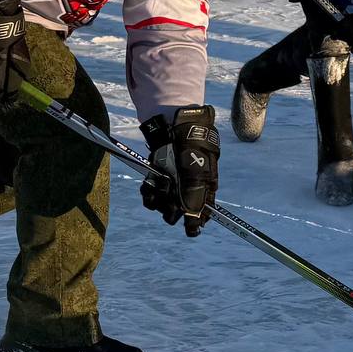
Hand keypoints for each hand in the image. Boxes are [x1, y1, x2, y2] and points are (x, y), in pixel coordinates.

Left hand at [140, 105, 219, 236]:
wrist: (175, 126)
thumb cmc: (193, 148)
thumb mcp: (197, 173)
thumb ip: (195, 198)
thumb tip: (194, 222)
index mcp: (204, 190)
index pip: (201, 215)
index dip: (194, 222)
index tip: (189, 225)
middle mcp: (187, 191)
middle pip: (177, 213)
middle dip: (172, 208)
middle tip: (172, 193)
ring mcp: (172, 185)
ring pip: (162, 206)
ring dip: (158, 198)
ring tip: (160, 184)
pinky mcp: (158, 179)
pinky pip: (150, 196)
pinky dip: (148, 192)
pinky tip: (150, 184)